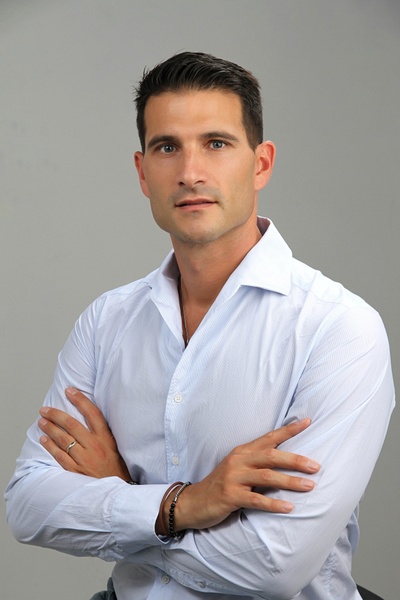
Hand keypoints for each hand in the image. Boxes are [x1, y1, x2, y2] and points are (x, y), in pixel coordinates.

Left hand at [38, 388, 131, 481]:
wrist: (117, 491)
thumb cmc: (115, 467)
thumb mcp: (114, 446)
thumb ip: (102, 432)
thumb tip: (88, 416)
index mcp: (106, 438)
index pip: (92, 413)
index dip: (80, 400)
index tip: (69, 391)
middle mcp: (95, 446)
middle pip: (72, 425)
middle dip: (56, 415)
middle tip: (45, 409)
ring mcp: (84, 459)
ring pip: (64, 439)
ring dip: (50, 428)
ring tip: (41, 421)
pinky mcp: (76, 471)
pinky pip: (60, 456)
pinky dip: (50, 446)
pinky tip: (44, 439)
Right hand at [158, 419, 319, 532]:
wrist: (193, 502)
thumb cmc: (221, 485)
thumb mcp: (237, 468)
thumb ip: (257, 463)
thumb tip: (286, 462)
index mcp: (242, 451)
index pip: (269, 437)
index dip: (289, 430)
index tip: (308, 422)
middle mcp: (238, 461)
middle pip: (271, 456)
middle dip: (295, 460)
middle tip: (316, 466)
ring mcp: (233, 478)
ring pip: (267, 477)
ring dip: (290, 482)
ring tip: (310, 486)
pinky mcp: (230, 496)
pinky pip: (256, 500)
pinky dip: (274, 504)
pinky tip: (289, 507)